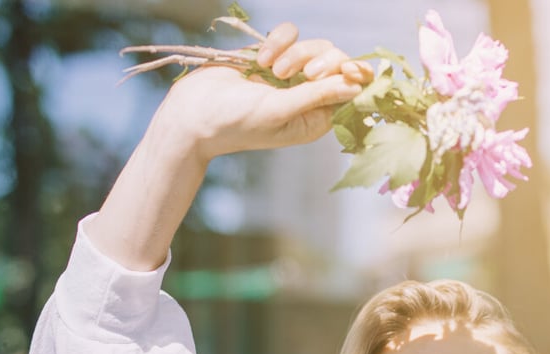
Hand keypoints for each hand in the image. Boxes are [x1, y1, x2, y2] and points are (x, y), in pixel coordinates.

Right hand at [155, 23, 372, 161]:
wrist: (193, 113)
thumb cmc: (236, 123)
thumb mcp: (280, 111)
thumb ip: (318, 96)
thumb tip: (356, 85)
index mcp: (317, 118)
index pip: (351, 92)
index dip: (356, 77)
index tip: (350, 68)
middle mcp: (308, 97)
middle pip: (337, 63)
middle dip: (321, 62)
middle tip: (303, 74)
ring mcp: (290, 75)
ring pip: (314, 46)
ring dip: (294, 52)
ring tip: (271, 70)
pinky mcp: (272, 55)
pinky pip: (289, 34)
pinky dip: (277, 41)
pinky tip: (260, 59)